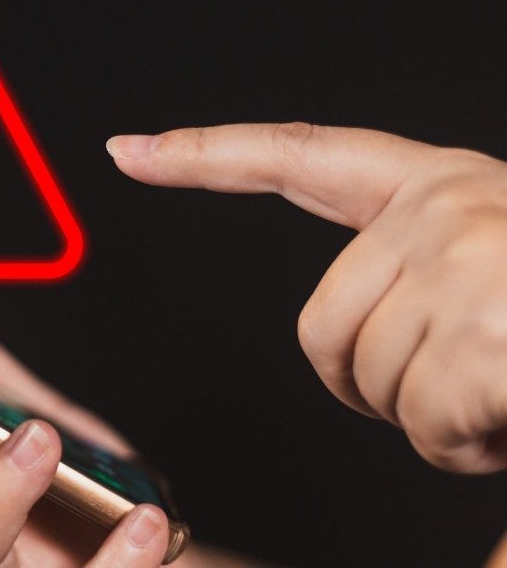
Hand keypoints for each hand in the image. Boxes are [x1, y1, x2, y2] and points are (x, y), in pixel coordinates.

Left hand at [107, 123, 506, 472]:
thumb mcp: (496, 258)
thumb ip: (414, 279)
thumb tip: (347, 346)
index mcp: (433, 186)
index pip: (293, 156)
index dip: (204, 155)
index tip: (129, 152)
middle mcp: (440, 210)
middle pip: (319, 325)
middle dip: (371, 383)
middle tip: (453, 386)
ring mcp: (460, 264)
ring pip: (370, 381)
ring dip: (430, 417)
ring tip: (496, 391)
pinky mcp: (482, 332)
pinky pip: (422, 423)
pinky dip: (461, 447)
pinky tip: (502, 416)